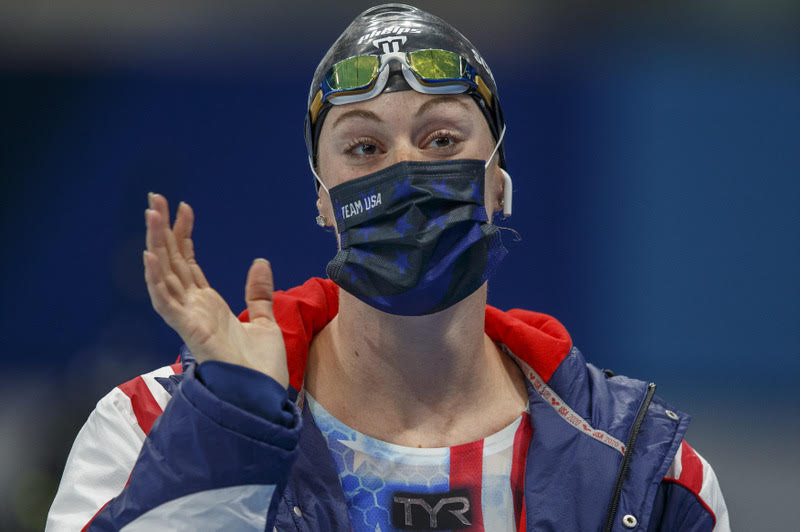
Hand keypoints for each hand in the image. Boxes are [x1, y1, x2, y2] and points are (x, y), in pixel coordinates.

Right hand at [143, 193, 288, 386]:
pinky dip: (156, 280)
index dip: (184, 235)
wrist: (264, 396)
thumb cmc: (261, 368)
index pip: (189, 263)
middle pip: (172, 262)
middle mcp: (194, 309)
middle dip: (163, 231)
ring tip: (151, 214)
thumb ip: (257, 294)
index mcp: (208, 305)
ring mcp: (189, 319)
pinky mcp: (190, 331)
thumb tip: (260, 261)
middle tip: (155, 198)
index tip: (184, 208)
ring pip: (165, 275)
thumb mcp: (265, 322)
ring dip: (156, 245)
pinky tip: (150, 256)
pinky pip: (166, 303)